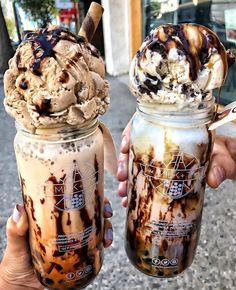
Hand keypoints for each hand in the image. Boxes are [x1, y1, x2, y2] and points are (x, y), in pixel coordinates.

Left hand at [0, 200, 112, 289]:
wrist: (22, 284)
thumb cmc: (16, 259)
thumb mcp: (16, 242)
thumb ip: (16, 228)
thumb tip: (20, 209)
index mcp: (53, 213)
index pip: (73, 197)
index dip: (87, 192)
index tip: (96, 193)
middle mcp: (67, 223)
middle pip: (89, 210)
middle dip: (103, 208)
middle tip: (107, 213)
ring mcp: (74, 237)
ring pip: (96, 226)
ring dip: (107, 227)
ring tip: (108, 237)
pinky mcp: (78, 252)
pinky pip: (94, 244)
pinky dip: (103, 242)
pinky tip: (106, 245)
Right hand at [117, 121, 235, 205]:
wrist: (224, 162)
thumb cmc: (221, 152)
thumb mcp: (221, 154)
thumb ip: (221, 163)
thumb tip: (213, 180)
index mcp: (173, 129)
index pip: (145, 123)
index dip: (130, 133)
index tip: (125, 147)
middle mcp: (162, 141)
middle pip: (135, 146)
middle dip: (124, 161)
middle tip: (122, 177)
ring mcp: (159, 157)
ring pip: (134, 162)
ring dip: (126, 177)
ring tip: (123, 193)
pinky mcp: (160, 171)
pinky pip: (142, 176)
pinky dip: (134, 187)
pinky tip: (129, 199)